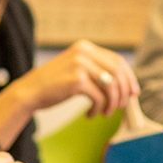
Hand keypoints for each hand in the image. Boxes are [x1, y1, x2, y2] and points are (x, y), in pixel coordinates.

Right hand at [0, 40, 138, 129]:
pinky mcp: (76, 81)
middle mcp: (84, 52)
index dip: (129, 77)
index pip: (117, 60)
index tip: (133, 92)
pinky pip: (99, 97)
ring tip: (105, 113)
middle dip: (124, 92)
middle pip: (118, 72)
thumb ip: (96, 70)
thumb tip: (125, 84)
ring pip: (111, 86)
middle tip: (122, 106)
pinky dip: (98, 109)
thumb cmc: (54, 84)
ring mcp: (80, 65)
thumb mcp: (76, 69)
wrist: (30, 91)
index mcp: (85, 47)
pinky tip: (90, 114)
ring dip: (112, 103)